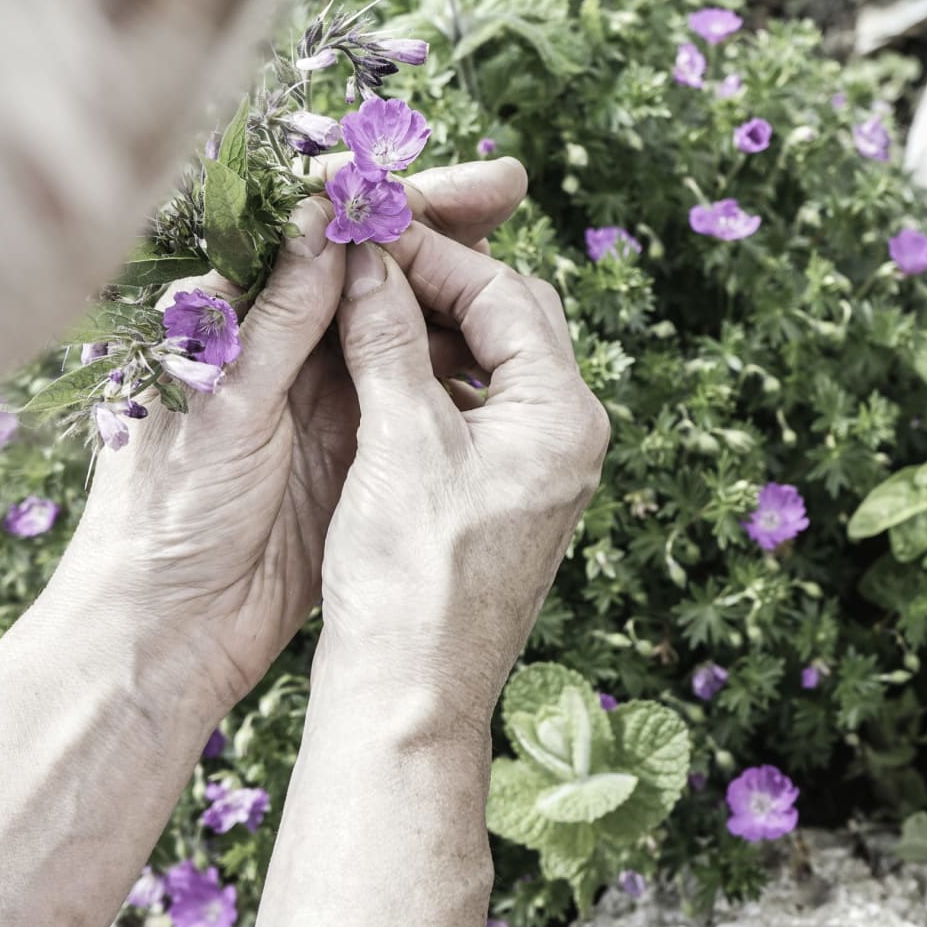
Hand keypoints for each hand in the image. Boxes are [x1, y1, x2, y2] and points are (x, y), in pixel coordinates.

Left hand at [56, 158, 527, 708]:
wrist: (169, 630)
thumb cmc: (164, 515)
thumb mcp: (226, 405)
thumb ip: (279, 317)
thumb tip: (324, 216)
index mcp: (228, 312)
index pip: (311, 224)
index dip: (380, 189)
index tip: (429, 169)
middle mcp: (278, 339)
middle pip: (366, 257)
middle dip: (434, 218)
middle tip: (508, 187)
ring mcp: (319, 390)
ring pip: (398, 313)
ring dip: (453, 280)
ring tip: (513, 248)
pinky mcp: (353, 444)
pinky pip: (413, 382)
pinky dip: (453, 356)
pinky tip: (498, 341)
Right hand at [316, 225, 610, 725]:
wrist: (410, 696)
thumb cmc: (411, 579)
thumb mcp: (398, 443)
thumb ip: (387, 340)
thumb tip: (368, 257)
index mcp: (563, 416)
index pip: (505, 293)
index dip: (430, 254)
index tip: (365, 230)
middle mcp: (567, 436)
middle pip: (511, 319)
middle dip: (439, 282)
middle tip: (365, 258)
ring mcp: (538, 467)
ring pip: (490, 362)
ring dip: (429, 328)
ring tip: (359, 303)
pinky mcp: (503, 495)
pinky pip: (473, 407)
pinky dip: (426, 377)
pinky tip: (371, 369)